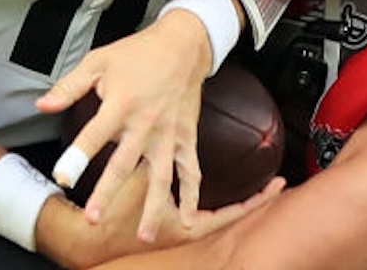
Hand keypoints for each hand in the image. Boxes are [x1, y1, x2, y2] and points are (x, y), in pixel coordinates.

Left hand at [39, 9, 213, 242]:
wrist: (183, 44)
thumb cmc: (136, 53)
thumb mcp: (98, 62)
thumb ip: (69, 87)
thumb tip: (41, 105)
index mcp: (120, 105)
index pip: (93, 135)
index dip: (77, 156)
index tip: (62, 177)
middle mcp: (144, 124)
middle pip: (123, 164)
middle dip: (107, 192)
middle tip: (92, 219)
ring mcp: (168, 134)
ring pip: (159, 177)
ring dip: (151, 207)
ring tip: (143, 234)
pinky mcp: (186, 138)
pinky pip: (189, 170)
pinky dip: (191, 195)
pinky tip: (186, 218)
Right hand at [46, 163, 284, 267]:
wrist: (88, 236)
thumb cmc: (114, 214)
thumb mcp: (136, 180)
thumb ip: (152, 157)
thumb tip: (162, 131)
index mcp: (186, 227)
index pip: (232, 213)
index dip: (256, 200)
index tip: (277, 185)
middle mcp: (186, 233)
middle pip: (229, 218)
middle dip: (253, 202)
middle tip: (278, 185)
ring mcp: (177, 233)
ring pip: (214, 218)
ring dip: (233, 205)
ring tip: (259, 187)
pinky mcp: (166, 228)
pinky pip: (196, 215)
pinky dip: (207, 204)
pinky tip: (210, 192)